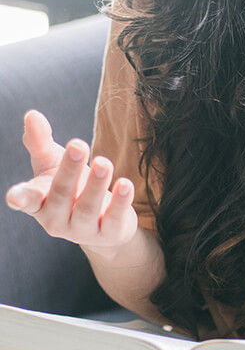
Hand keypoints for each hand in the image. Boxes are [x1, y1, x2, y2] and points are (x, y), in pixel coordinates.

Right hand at [5, 111, 137, 254]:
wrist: (103, 222)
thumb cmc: (71, 187)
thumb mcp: (52, 164)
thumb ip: (40, 142)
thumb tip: (32, 115)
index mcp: (39, 203)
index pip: (28, 200)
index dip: (22, 198)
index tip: (15, 196)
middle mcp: (57, 220)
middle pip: (61, 194)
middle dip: (70, 170)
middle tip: (78, 145)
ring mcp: (83, 230)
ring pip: (88, 208)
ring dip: (96, 184)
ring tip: (104, 162)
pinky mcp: (109, 234)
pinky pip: (113, 218)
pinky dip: (120, 202)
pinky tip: (125, 184)